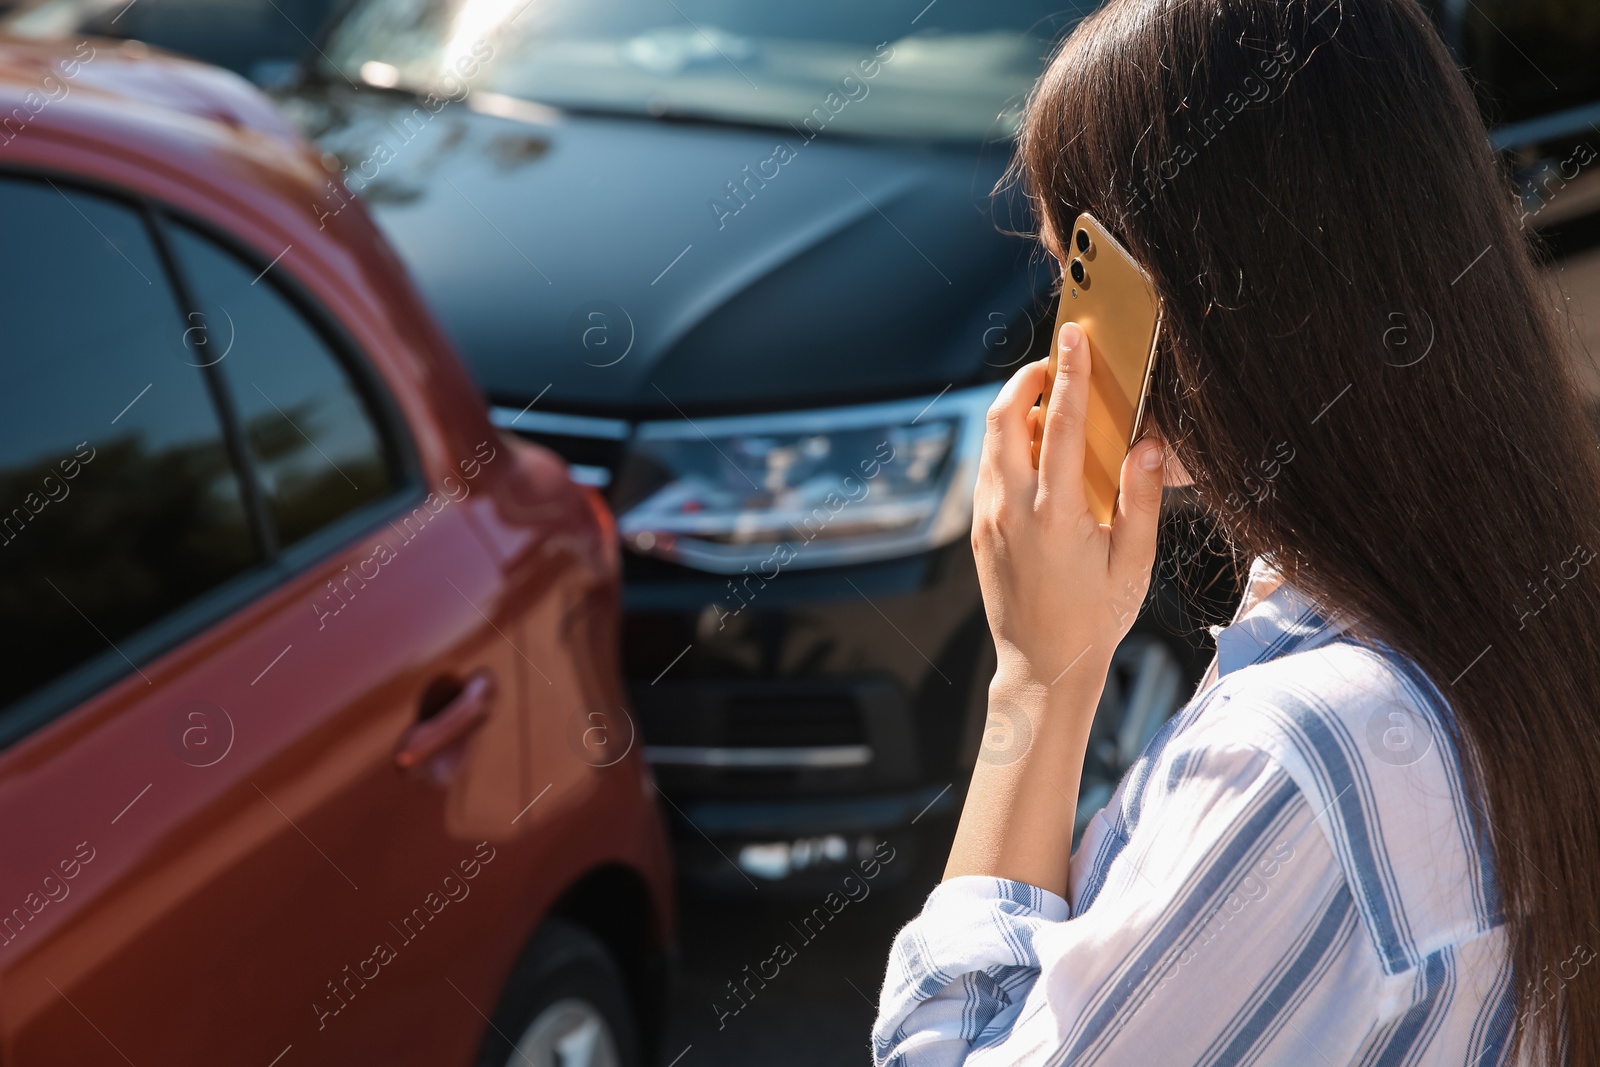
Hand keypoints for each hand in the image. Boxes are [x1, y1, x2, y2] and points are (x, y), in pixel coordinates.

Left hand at [944, 322, 1165, 892]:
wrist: (1041, 668)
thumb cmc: (1095, 619)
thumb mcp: (1133, 563)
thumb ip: (1141, 499)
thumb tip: (1149, 444)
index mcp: (1054, 515)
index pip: (1058, 426)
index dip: (1068, 375)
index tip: (1073, 336)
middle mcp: (1011, 510)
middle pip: (1003, 419)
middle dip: (1027, 380)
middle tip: (1057, 364)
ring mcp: (988, 519)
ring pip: (990, 441)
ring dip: (1014, 410)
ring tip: (1049, 400)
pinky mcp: (979, 529)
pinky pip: (987, 468)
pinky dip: (1006, 443)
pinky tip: (1034, 448)